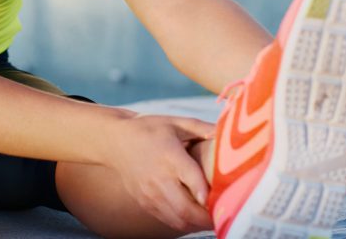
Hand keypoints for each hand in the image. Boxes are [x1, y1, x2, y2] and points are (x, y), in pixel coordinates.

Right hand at [102, 112, 215, 233]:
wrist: (116, 141)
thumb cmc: (150, 129)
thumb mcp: (176, 122)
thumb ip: (202, 128)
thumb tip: (230, 133)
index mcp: (170, 156)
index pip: (191, 179)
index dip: (207, 193)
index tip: (225, 198)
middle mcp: (159, 178)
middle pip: (185, 209)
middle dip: (208, 218)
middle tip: (227, 215)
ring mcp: (150, 194)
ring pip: (178, 219)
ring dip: (198, 223)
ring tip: (214, 218)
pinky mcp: (145, 202)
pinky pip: (168, 220)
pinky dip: (185, 222)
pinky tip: (197, 217)